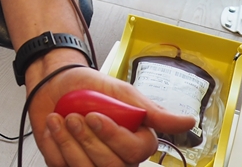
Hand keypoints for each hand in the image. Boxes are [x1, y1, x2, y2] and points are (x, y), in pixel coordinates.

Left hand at [30, 64, 195, 166]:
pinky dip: (54, 145)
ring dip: (69, 142)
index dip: (113, 136)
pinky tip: (53, 128)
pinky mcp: (69, 164)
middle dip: (89, 140)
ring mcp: (94, 163)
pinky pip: (63, 166)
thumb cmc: (89, 86)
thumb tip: (188, 121)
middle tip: (75, 117)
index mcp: (137, 142)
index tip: (95, 115)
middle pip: (112, 166)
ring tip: (60, 120)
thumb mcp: (122, 92)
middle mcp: (118, 157)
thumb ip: (152, 111)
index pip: (135, 152)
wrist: (55, 82)